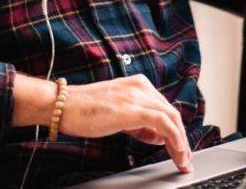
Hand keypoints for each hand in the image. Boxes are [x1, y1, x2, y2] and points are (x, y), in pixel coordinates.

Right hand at [61, 74, 193, 172]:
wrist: (61, 105)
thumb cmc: (83, 110)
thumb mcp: (117, 115)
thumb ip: (139, 124)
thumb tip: (158, 136)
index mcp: (138, 85)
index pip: (164, 108)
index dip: (175, 130)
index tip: (179, 148)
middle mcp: (141, 87)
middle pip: (172, 113)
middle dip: (181, 138)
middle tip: (184, 158)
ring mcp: (138, 96)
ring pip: (172, 118)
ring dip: (180, 142)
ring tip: (182, 160)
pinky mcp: (134, 109)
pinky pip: (164, 123)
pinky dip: (174, 138)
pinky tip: (176, 151)